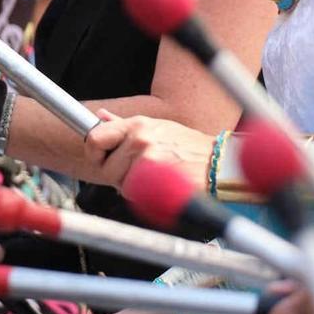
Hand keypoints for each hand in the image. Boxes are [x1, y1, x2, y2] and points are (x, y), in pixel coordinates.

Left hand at [88, 115, 213, 187]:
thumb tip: (99, 116)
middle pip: (106, 168)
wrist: (218, 162)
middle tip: (139, 174)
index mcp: (137, 124)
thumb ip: (124, 125)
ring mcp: (147, 157)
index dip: (94, 153)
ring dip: (133, 187)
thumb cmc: (189, 147)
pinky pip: (135, 194)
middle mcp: (139, 138)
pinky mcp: (156, 177)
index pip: (94, 138)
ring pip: (120, 183)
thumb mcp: (157, 127)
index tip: (102, 159)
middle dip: (118, 176)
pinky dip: (144, 196)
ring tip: (155, 179)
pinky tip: (160, 186)